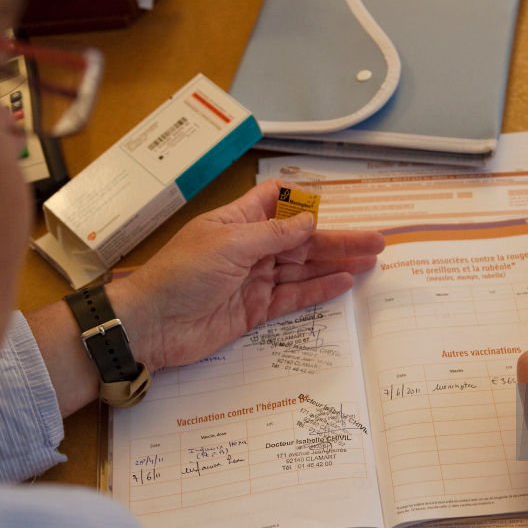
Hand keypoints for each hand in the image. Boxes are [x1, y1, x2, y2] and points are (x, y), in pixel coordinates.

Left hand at [109, 179, 384, 371]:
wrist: (152, 326)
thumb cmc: (181, 275)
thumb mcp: (229, 245)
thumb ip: (274, 235)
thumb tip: (309, 223)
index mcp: (239, 222)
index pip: (277, 202)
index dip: (305, 203)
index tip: (335, 206)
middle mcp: (250, 248)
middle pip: (302, 239)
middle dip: (338, 239)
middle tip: (376, 240)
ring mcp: (254, 280)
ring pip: (303, 268)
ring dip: (336, 263)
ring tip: (370, 260)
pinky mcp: (255, 310)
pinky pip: (294, 296)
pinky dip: (318, 289)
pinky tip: (344, 281)